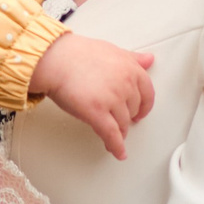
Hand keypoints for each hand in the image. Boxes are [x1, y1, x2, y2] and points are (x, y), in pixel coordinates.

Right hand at [27, 31, 155, 158]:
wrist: (54, 59)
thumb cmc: (76, 53)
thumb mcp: (111, 50)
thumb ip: (132, 58)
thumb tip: (149, 60)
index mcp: (130, 68)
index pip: (147, 93)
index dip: (144, 106)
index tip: (140, 112)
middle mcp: (125, 84)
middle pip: (133, 110)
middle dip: (126, 117)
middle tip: (119, 120)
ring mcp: (112, 99)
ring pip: (122, 124)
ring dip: (119, 132)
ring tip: (114, 135)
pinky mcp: (97, 113)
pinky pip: (111, 135)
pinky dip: (116, 146)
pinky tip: (118, 152)